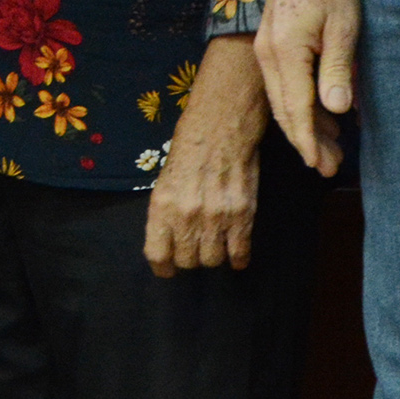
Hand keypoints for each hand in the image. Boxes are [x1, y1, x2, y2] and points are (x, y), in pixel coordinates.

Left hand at [146, 36, 267, 275]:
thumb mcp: (165, 179)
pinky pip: (240, 252)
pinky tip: (236, 254)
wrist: (221, 128)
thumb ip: (166, 212)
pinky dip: (238, 257)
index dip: (163, 267)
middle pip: (188, 261)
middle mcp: (187, 215)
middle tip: (194, 248)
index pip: (157, 253)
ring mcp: (216, 217)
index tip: (167, 270)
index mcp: (162, 205)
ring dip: (212, 256)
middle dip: (190, 259)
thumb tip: (169, 242)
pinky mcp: (242, 215)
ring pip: (212, 260)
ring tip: (213, 244)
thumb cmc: (188, 149)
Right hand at [258, 0, 360, 176]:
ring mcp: (266, 50)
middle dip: (306, 141)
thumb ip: (336, 69)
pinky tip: (324, 117)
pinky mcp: (272, 45)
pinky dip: (302, 105)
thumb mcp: (343, 26)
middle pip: (285, 110)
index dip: (308, 141)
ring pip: (284, 100)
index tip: (320, 167)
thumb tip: (336, 111)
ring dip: (306, 126)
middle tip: (331, 169)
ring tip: (332, 150)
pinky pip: (285, 84)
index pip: (295, 109)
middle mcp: (267, 56)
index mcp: (284, 53)